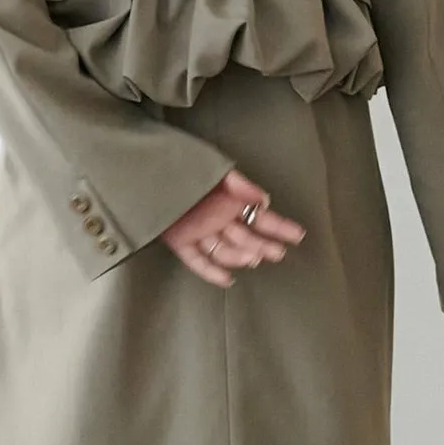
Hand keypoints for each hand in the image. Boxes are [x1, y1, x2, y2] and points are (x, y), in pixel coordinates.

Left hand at [160, 167, 305, 286]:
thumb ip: (240, 185)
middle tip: (277, 253)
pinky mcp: (180, 241)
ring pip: (225, 250)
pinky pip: (197, 260)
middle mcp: (218, 219)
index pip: (260, 218)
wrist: (146, 170)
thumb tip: (264, 200)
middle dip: (262, 245)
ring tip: (254, 258)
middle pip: (245, 237)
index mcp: (230, 202)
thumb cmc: (183, 164)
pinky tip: (228, 280)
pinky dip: (211, 272)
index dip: (279, 227)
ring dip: (240, 255)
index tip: (297, 235)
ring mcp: (200, 232)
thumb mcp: (216, 169)